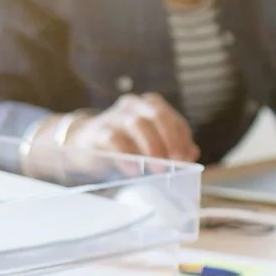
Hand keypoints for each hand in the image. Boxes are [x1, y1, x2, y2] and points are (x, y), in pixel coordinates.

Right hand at [69, 93, 198, 162]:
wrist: (83, 146)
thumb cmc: (124, 146)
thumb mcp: (150, 147)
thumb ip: (172, 148)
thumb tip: (192, 153)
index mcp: (151, 106)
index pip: (174, 121)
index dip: (183, 140)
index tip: (186, 159)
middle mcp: (134, 105)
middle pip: (158, 116)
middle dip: (170, 140)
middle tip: (175, 163)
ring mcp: (114, 116)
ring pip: (137, 124)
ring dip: (151, 147)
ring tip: (157, 169)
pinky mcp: (97, 130)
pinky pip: (114, 139)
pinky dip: (127, 155)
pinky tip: (133, 170)